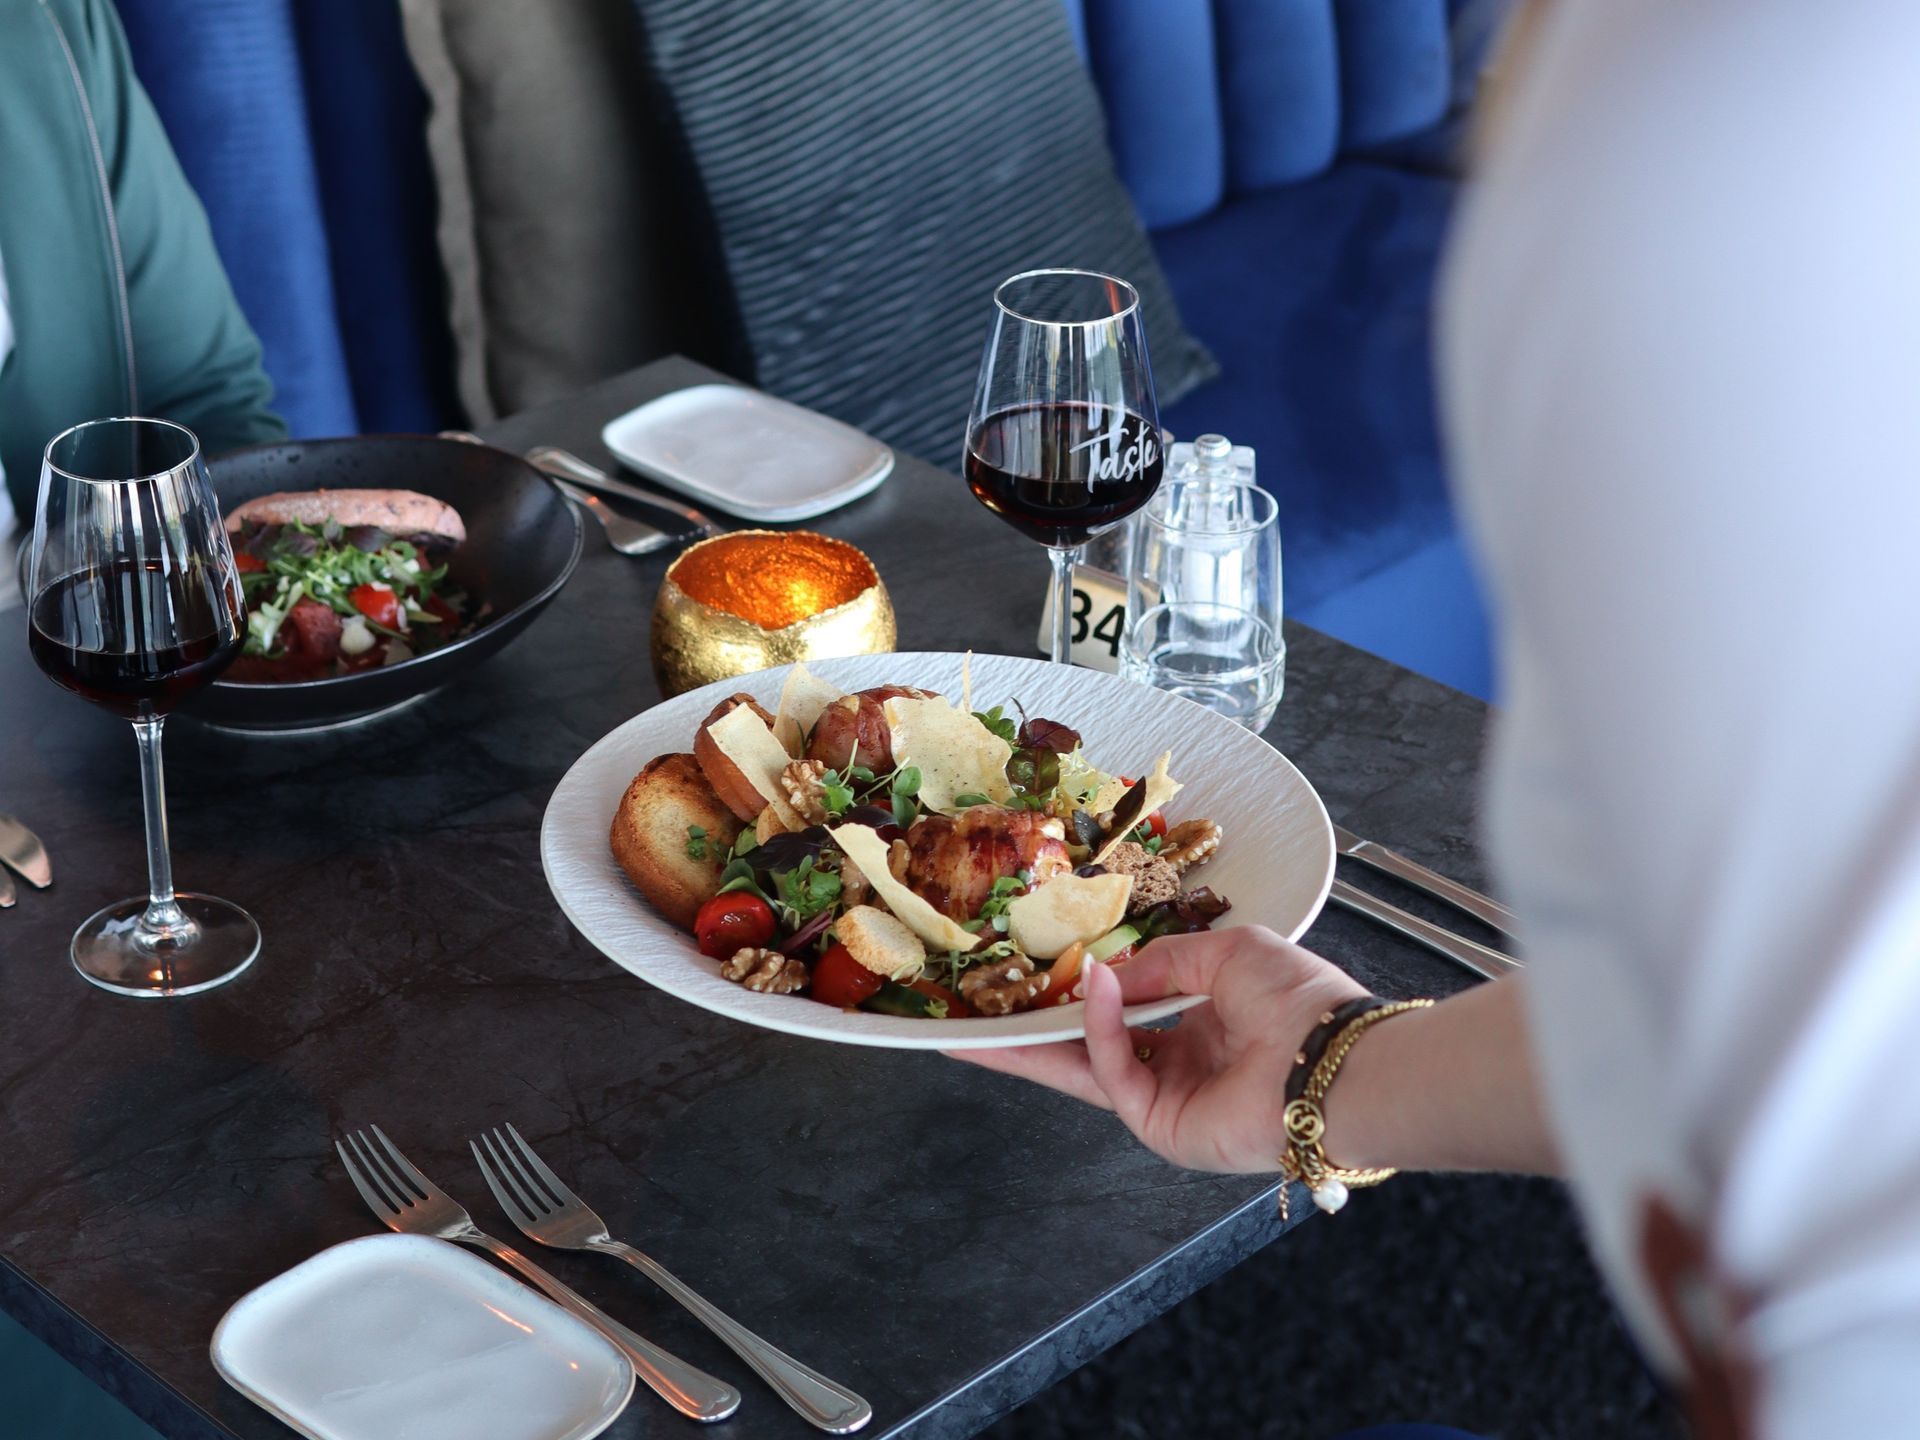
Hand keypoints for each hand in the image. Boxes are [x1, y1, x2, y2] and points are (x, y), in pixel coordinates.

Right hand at [949, 927, 1366, 1172]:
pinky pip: (1113, 1072)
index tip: (1032, 979)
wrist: (1335, 1060)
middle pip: (1086, 1052)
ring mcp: (1166, 1100)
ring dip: (1035, 1043)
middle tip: (973, 1024)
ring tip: (983, 1022)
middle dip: (1029, 1036)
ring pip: (1084, 1071)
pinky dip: (1098, 1030)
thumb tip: (1107, 972)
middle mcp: (1178, 1066)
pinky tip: (1092, 990)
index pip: (1122, 1015)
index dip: (1078, 997)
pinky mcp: (1161, 1126)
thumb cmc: (1301, 1001)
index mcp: (1199, 1026)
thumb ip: (1160, 960)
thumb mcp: (1226, 951)